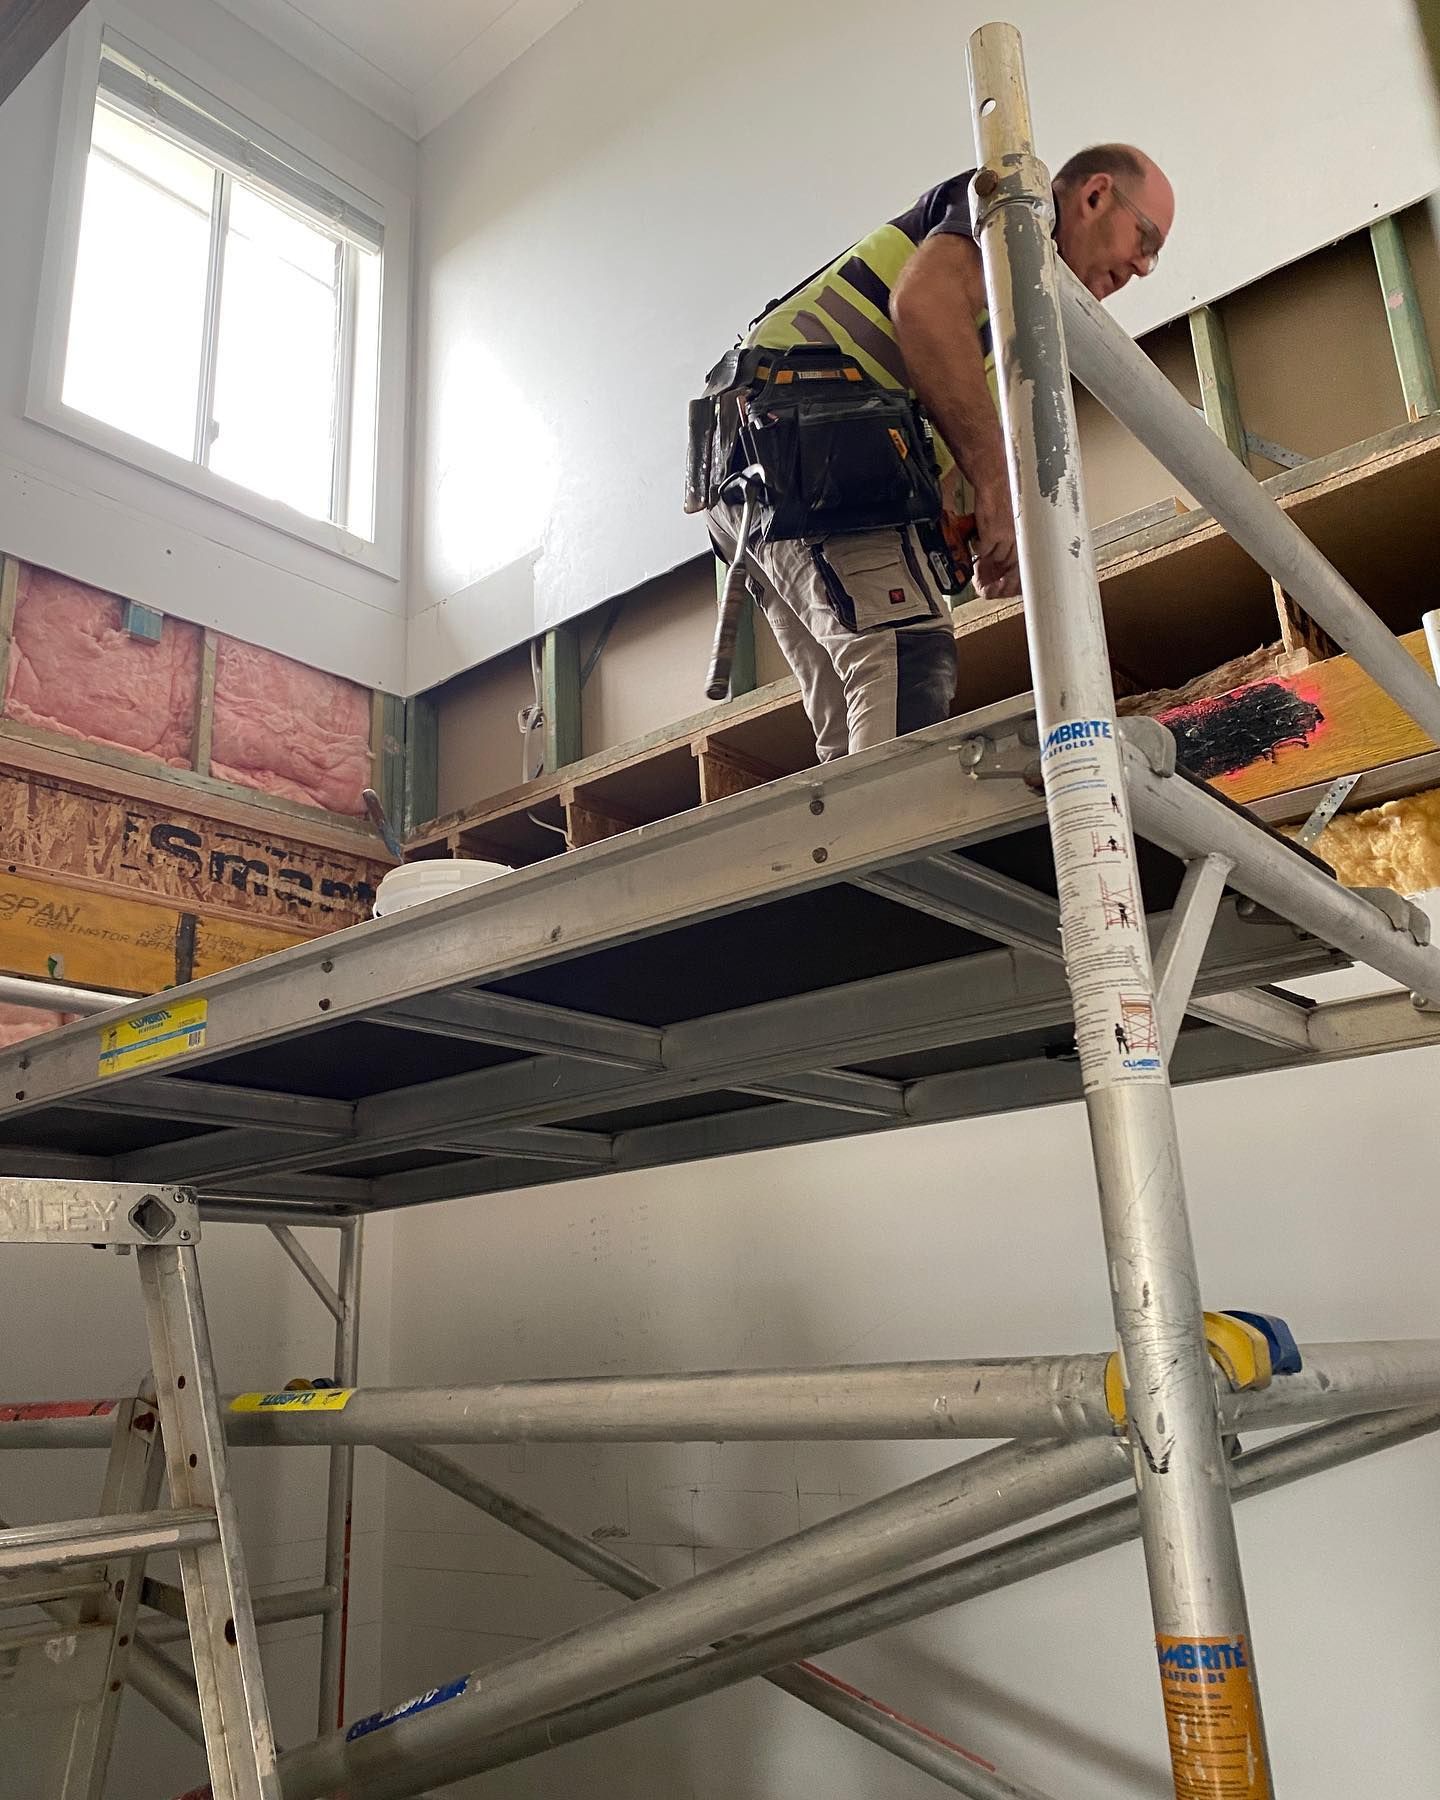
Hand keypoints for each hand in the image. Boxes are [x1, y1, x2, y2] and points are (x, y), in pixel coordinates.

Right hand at [971, 476, 1020, 598]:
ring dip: (990, 558)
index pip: (1025, 558)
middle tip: (993, 566)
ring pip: (997, 558)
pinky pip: (983, 551)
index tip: (1010, 575)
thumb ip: (1017, 530)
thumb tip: (1013, 544)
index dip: (1017, 570)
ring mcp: (1006, 536)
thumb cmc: (1007, 489)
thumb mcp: (1018, 514)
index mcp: (1029, 532)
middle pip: (1011, 561)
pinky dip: (979, 549)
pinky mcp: (991, 534)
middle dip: (1001, 566)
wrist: (995, 477)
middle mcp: (1020, 535)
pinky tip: (978, 542)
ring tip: (985, 552)